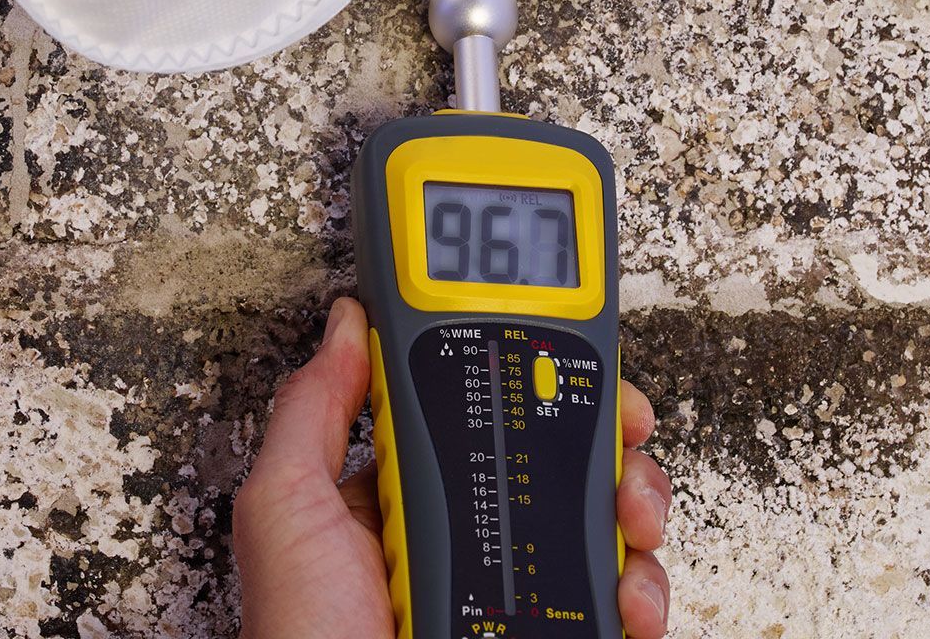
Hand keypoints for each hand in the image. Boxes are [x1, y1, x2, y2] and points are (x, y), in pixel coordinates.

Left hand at [231, 297, 673, 637]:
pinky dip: (644, 592)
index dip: (534, 380)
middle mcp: (463, 537)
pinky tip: (630, 597)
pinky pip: (619, 599)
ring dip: (635, 511)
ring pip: (602, 525)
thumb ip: (312, 410)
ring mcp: (512, 590)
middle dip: (608, 443)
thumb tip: (344, 322)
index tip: (571, 364)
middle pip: (559, 461)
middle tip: (626, 445)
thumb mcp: (285, 510)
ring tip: (632, 524)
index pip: (483, 412)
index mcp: (402, 497)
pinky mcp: (554, 631)